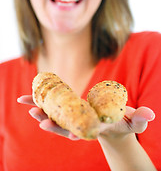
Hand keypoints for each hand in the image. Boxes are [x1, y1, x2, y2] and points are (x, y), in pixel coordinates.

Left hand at [17, 96, 154, 139]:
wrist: (113, 127)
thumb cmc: (124, 123)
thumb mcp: (134, 121)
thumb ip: (141, 118)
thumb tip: (150, 114)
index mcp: (97, 128)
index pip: (86, 132)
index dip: (77, 132)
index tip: (68, 134)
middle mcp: (83, 125)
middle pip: (66, 126)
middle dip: (54, 124)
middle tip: (39, 121)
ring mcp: (75, 119)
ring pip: (57, 117)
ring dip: (43, 112)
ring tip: (28, 107)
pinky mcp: (71, 112)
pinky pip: (55, 108)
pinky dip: (42, 103)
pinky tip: (30, 98)